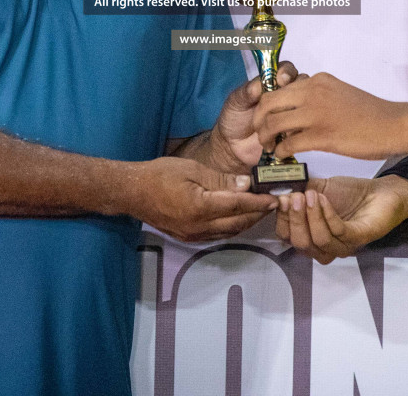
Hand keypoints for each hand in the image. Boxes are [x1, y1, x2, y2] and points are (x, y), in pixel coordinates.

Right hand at [125, 157, 277, 242]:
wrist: (132, 192)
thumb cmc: (160, 174)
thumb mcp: (192, 169)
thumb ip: (220, 179)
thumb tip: (246, 184)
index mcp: (200, 207)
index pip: (238, 206)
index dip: (259, 203)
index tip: (275, 198)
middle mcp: (199, 226)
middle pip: (237, 223)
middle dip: (257, 214)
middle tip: (273, 204)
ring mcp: (193, 235)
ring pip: (229, 233)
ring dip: (247, 223)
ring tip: (260, 211)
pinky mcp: (188, 238)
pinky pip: (217, 236)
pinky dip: (232, 228)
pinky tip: (238, 219)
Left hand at [210, 61, 299, 171]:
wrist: (234, 147)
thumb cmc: (234, 119)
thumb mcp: (235, 102)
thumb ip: (245, 92)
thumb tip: (257, 85)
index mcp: (270, 83)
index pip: (285, 70)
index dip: (287, 72)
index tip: (282, 80)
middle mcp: (284, 95)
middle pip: (301, 85)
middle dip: (294, 92)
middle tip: (282, 102)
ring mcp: (291, 113)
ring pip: (306, 104)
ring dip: (293, 112)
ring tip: (277, 122)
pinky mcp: (294, 131)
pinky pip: (303, 126)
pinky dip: (295, 129)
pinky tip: (282, 135)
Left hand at [252, 72, 407, 160]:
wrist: (393, 125)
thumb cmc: (370, 113)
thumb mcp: (338, 93)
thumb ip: (317, 95)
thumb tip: (298, 106)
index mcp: (317, 81)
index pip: (278, 87)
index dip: (266, 103)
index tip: (266, 116)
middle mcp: (313, 92)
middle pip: (268, 103)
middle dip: (259, 120)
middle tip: (261, 133)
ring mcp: (316, 113)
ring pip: (273, 123)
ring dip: (266, 137)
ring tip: (269, 147)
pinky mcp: (322, 136)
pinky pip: (289, 143)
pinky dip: (281, 151)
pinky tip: (283, 156)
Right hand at [275, 175, 407, 263]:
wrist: (381, 192)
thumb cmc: (350, 193)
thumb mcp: (318, 188)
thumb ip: (298, 192)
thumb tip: (279, 194)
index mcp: (311, 236)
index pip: (287, 238)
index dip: (282, 220)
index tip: (282, 199)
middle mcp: (325, 247)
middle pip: (301, 244)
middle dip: (295, 219)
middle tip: (296, 197)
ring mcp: (343, 246)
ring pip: (319, 241)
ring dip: (311, 216)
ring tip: (311, 195)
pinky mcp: (358, 238)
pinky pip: (338, 232)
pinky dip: (328, 215)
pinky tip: (324, 199)